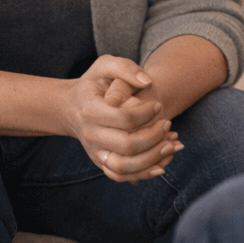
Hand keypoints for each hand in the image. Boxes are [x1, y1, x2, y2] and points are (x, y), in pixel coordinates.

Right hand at [65, 56, 182, 182]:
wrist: (72, 107)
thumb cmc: (94, 84)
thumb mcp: (105, 66)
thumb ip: (125, 68)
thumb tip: (147, 82)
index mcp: (91, 110)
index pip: (124, 118)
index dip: (147, 113)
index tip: (158, 105)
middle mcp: (91, 135)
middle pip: (127, 145)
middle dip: (154, 137)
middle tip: (168, 124)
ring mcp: (95, 152)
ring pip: (124, 167)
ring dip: (152, 159)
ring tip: (171, 145)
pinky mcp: (101, 163)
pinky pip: (121, 176)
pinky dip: (143, 174)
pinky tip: (161, 165)